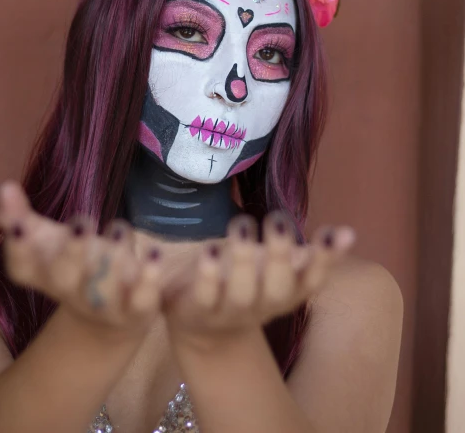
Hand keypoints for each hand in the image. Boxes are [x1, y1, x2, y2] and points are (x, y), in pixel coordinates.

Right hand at [0, 181, 164, 339]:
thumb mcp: (51, 242)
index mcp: (47, 277)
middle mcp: (72, 294)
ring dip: (111, 260)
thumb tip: (5, 187)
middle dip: (71, 251)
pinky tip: (154, 252)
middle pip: (64, 279)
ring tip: (118, 228)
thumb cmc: (76, 268)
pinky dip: (149, 277)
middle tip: (79, 223)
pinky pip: (141, 299)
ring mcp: (104, 305)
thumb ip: (24, 218)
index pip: (23, 269)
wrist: (111, 321)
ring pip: (104, 289)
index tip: (19, 222)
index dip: (19, 248)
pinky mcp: (136, 310)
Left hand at [163, 212, 355, 343]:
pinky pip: (203, 297)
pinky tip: (209, 249)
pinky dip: (207, 275)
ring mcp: (228, 313)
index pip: (312, 281)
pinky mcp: (197, 312)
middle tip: (277, 219)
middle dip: (280, 256)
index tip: (330, 231)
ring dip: (243, 260)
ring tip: (242, 225)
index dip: (324, 260)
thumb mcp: (281, 270)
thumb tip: (349, 233)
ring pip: (240, 293)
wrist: (202, 326)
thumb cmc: (249, 284)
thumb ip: (313, 254)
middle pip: (277, 289)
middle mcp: (261, 307)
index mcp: (286, 295)